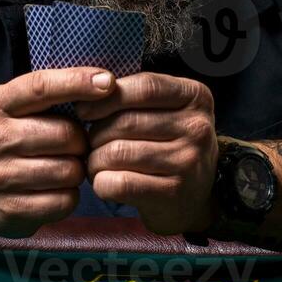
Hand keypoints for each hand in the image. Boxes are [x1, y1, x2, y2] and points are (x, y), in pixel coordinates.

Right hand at [0, 68, 114, 236]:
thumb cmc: (4, 135)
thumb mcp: (11, 106)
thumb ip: (49, 93)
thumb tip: (104, 83)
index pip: (40, 87)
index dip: (77, 82)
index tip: (107, 82)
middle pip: (65, 135)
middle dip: (80, 140)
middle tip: (74, 144)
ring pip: (69, 171)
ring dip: (77, 168)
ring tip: (63, 165)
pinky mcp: (9, 212)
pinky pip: (65, 201)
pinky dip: (70, 194)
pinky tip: (56, 188)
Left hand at [78, 73, 218, 235]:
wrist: (194, 194)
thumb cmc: (168, 143)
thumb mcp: (165, 109)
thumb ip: (133, 95)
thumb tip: (85, 96)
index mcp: (195, 96)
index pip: (144, 87)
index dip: (106, 97)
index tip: (84, 109)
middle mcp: (197, 127)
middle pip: (127, 121)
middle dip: (96, 132)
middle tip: (90, 142)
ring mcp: (188, 161)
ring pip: (118, 153)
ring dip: (95, 159)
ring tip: (96, 162)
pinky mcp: (174, 192)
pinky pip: (120, 183)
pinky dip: (101, 182)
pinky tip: (104, 181)